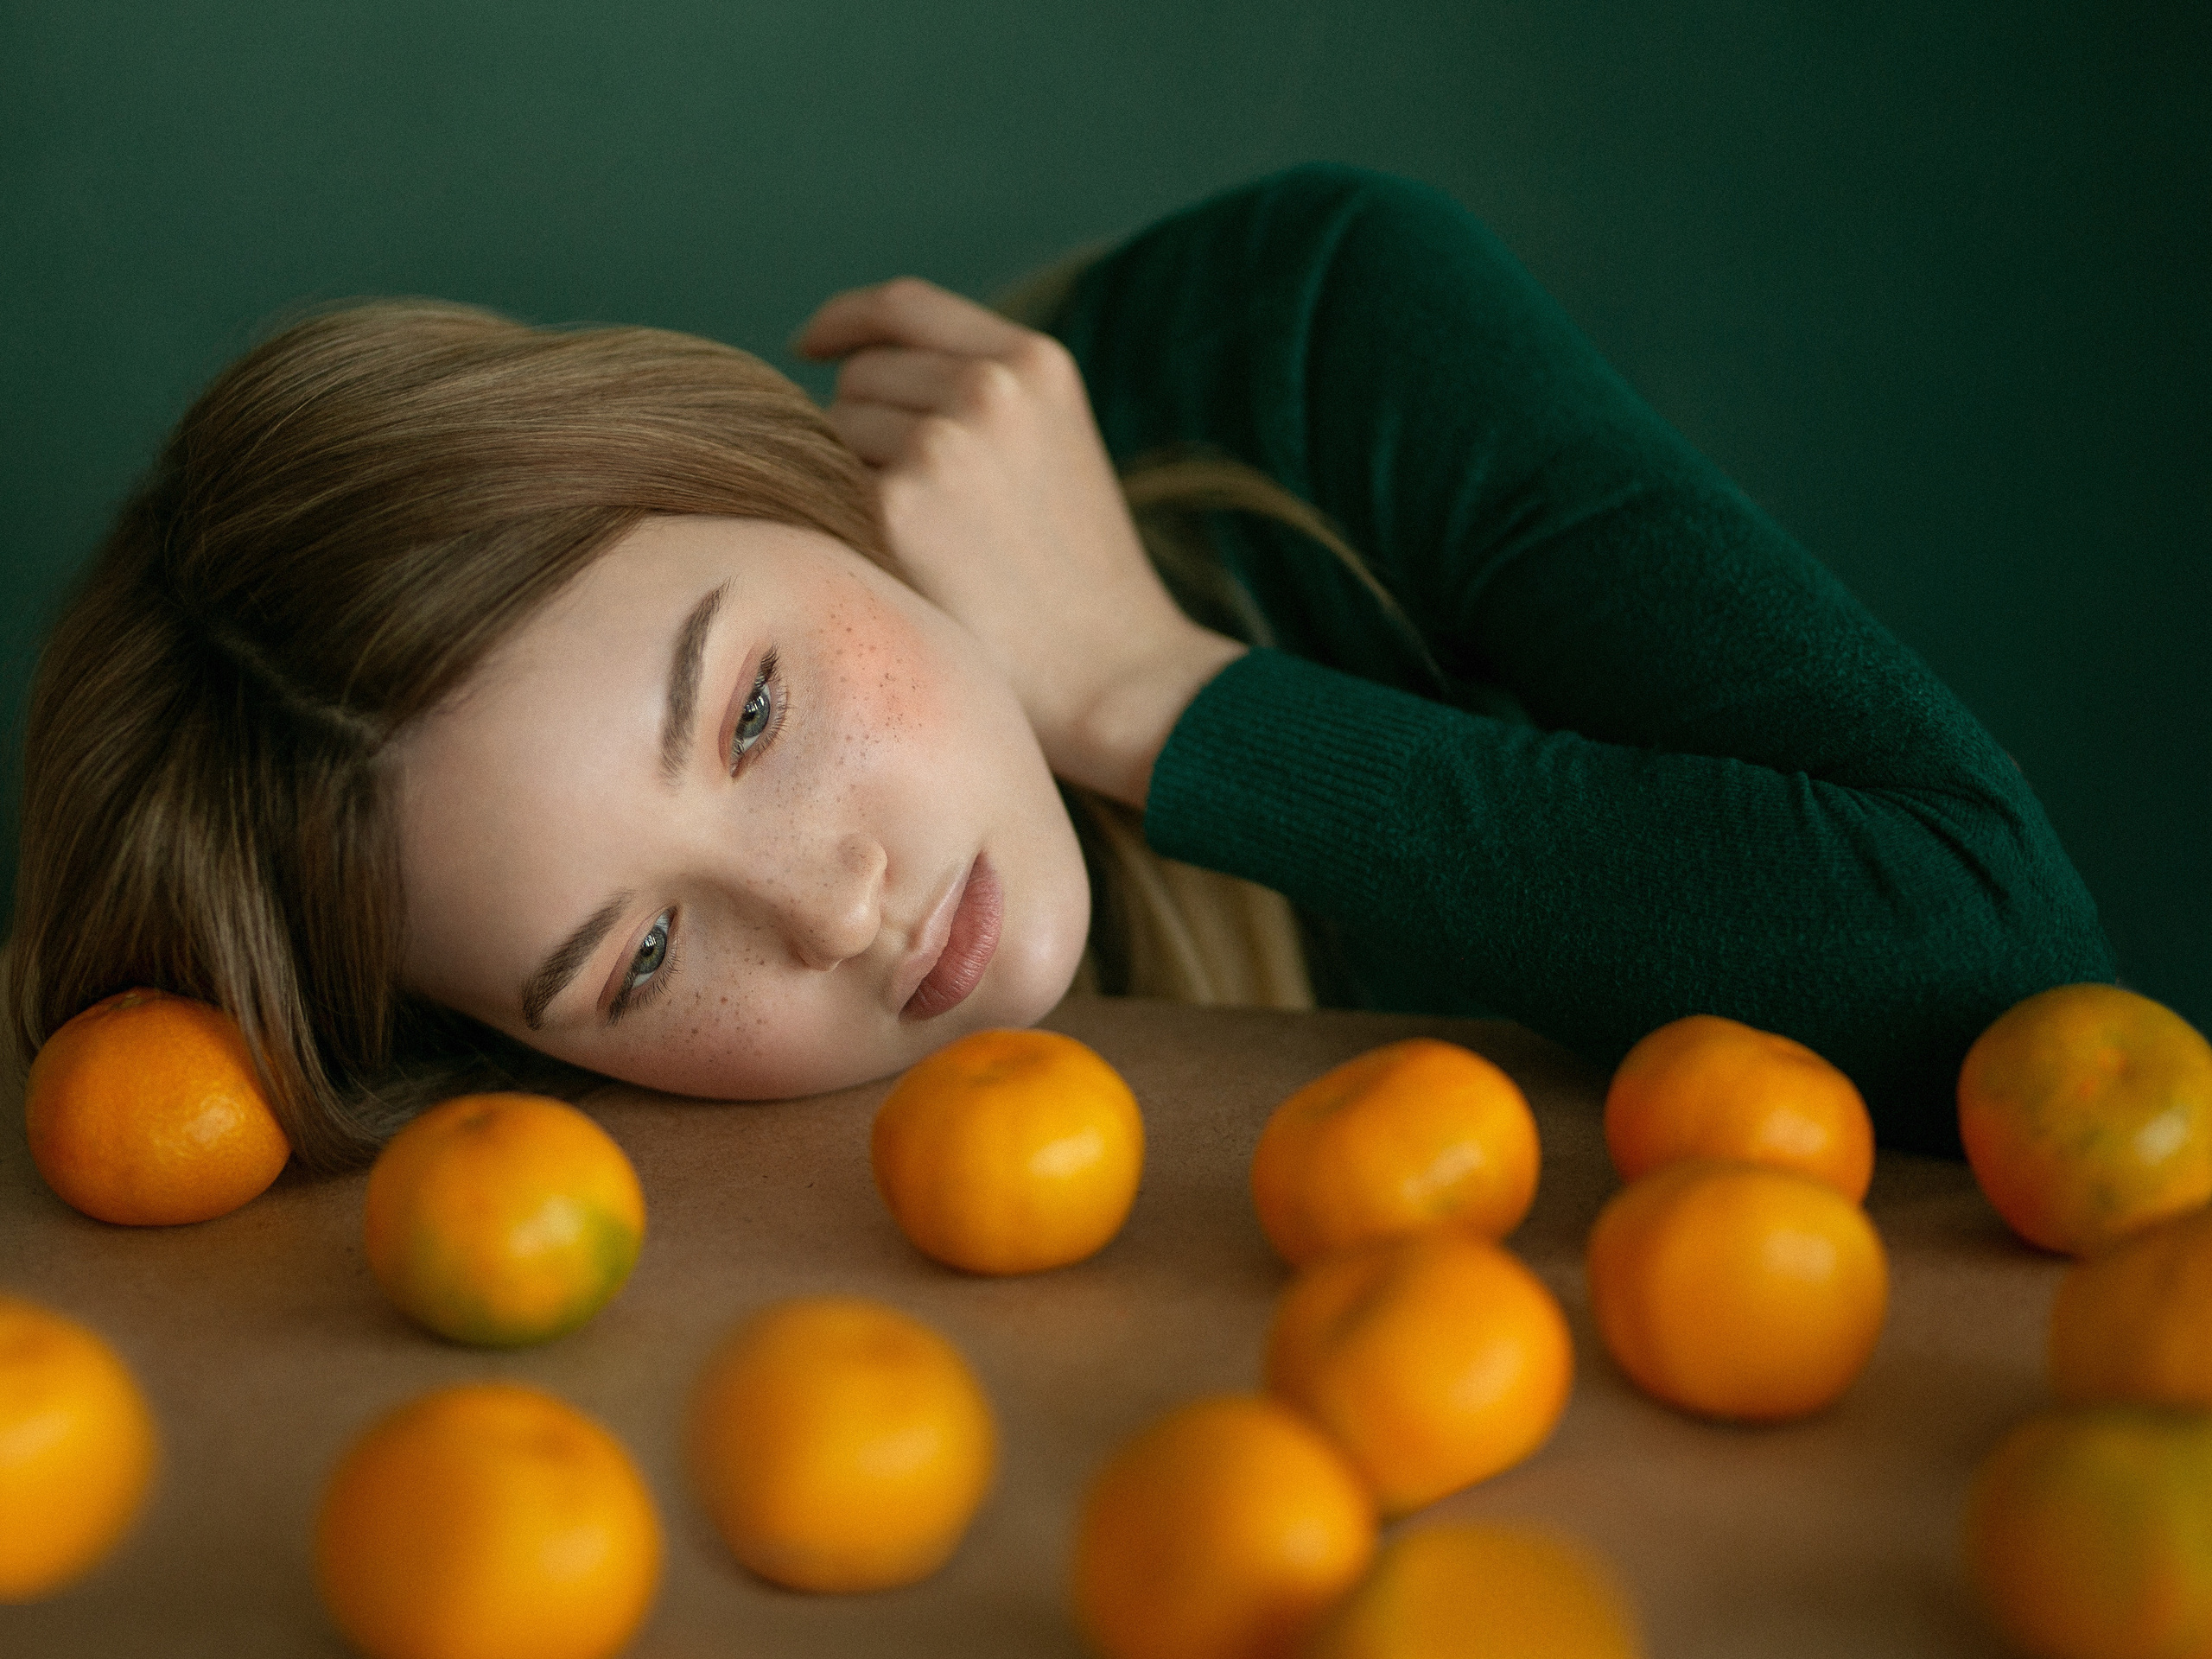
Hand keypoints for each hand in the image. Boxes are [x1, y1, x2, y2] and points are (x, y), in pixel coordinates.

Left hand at [792, 277, 1246, 810]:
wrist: (1116, 673)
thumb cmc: (1081, 583)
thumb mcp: (1054, 446)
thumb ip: (982, 397)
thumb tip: (859, 377)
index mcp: (1035, 362)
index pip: (904, 305)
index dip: (846, 321)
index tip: (811, 345)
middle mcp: (988, 386)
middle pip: (862, 377)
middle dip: (866, 430)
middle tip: (922, 515)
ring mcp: (939, 443)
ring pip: (834, 433)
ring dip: (854, 481)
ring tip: (925, 550)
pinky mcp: (896, 509)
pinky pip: (824, 493)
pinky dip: (843, 527)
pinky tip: (899, 572)